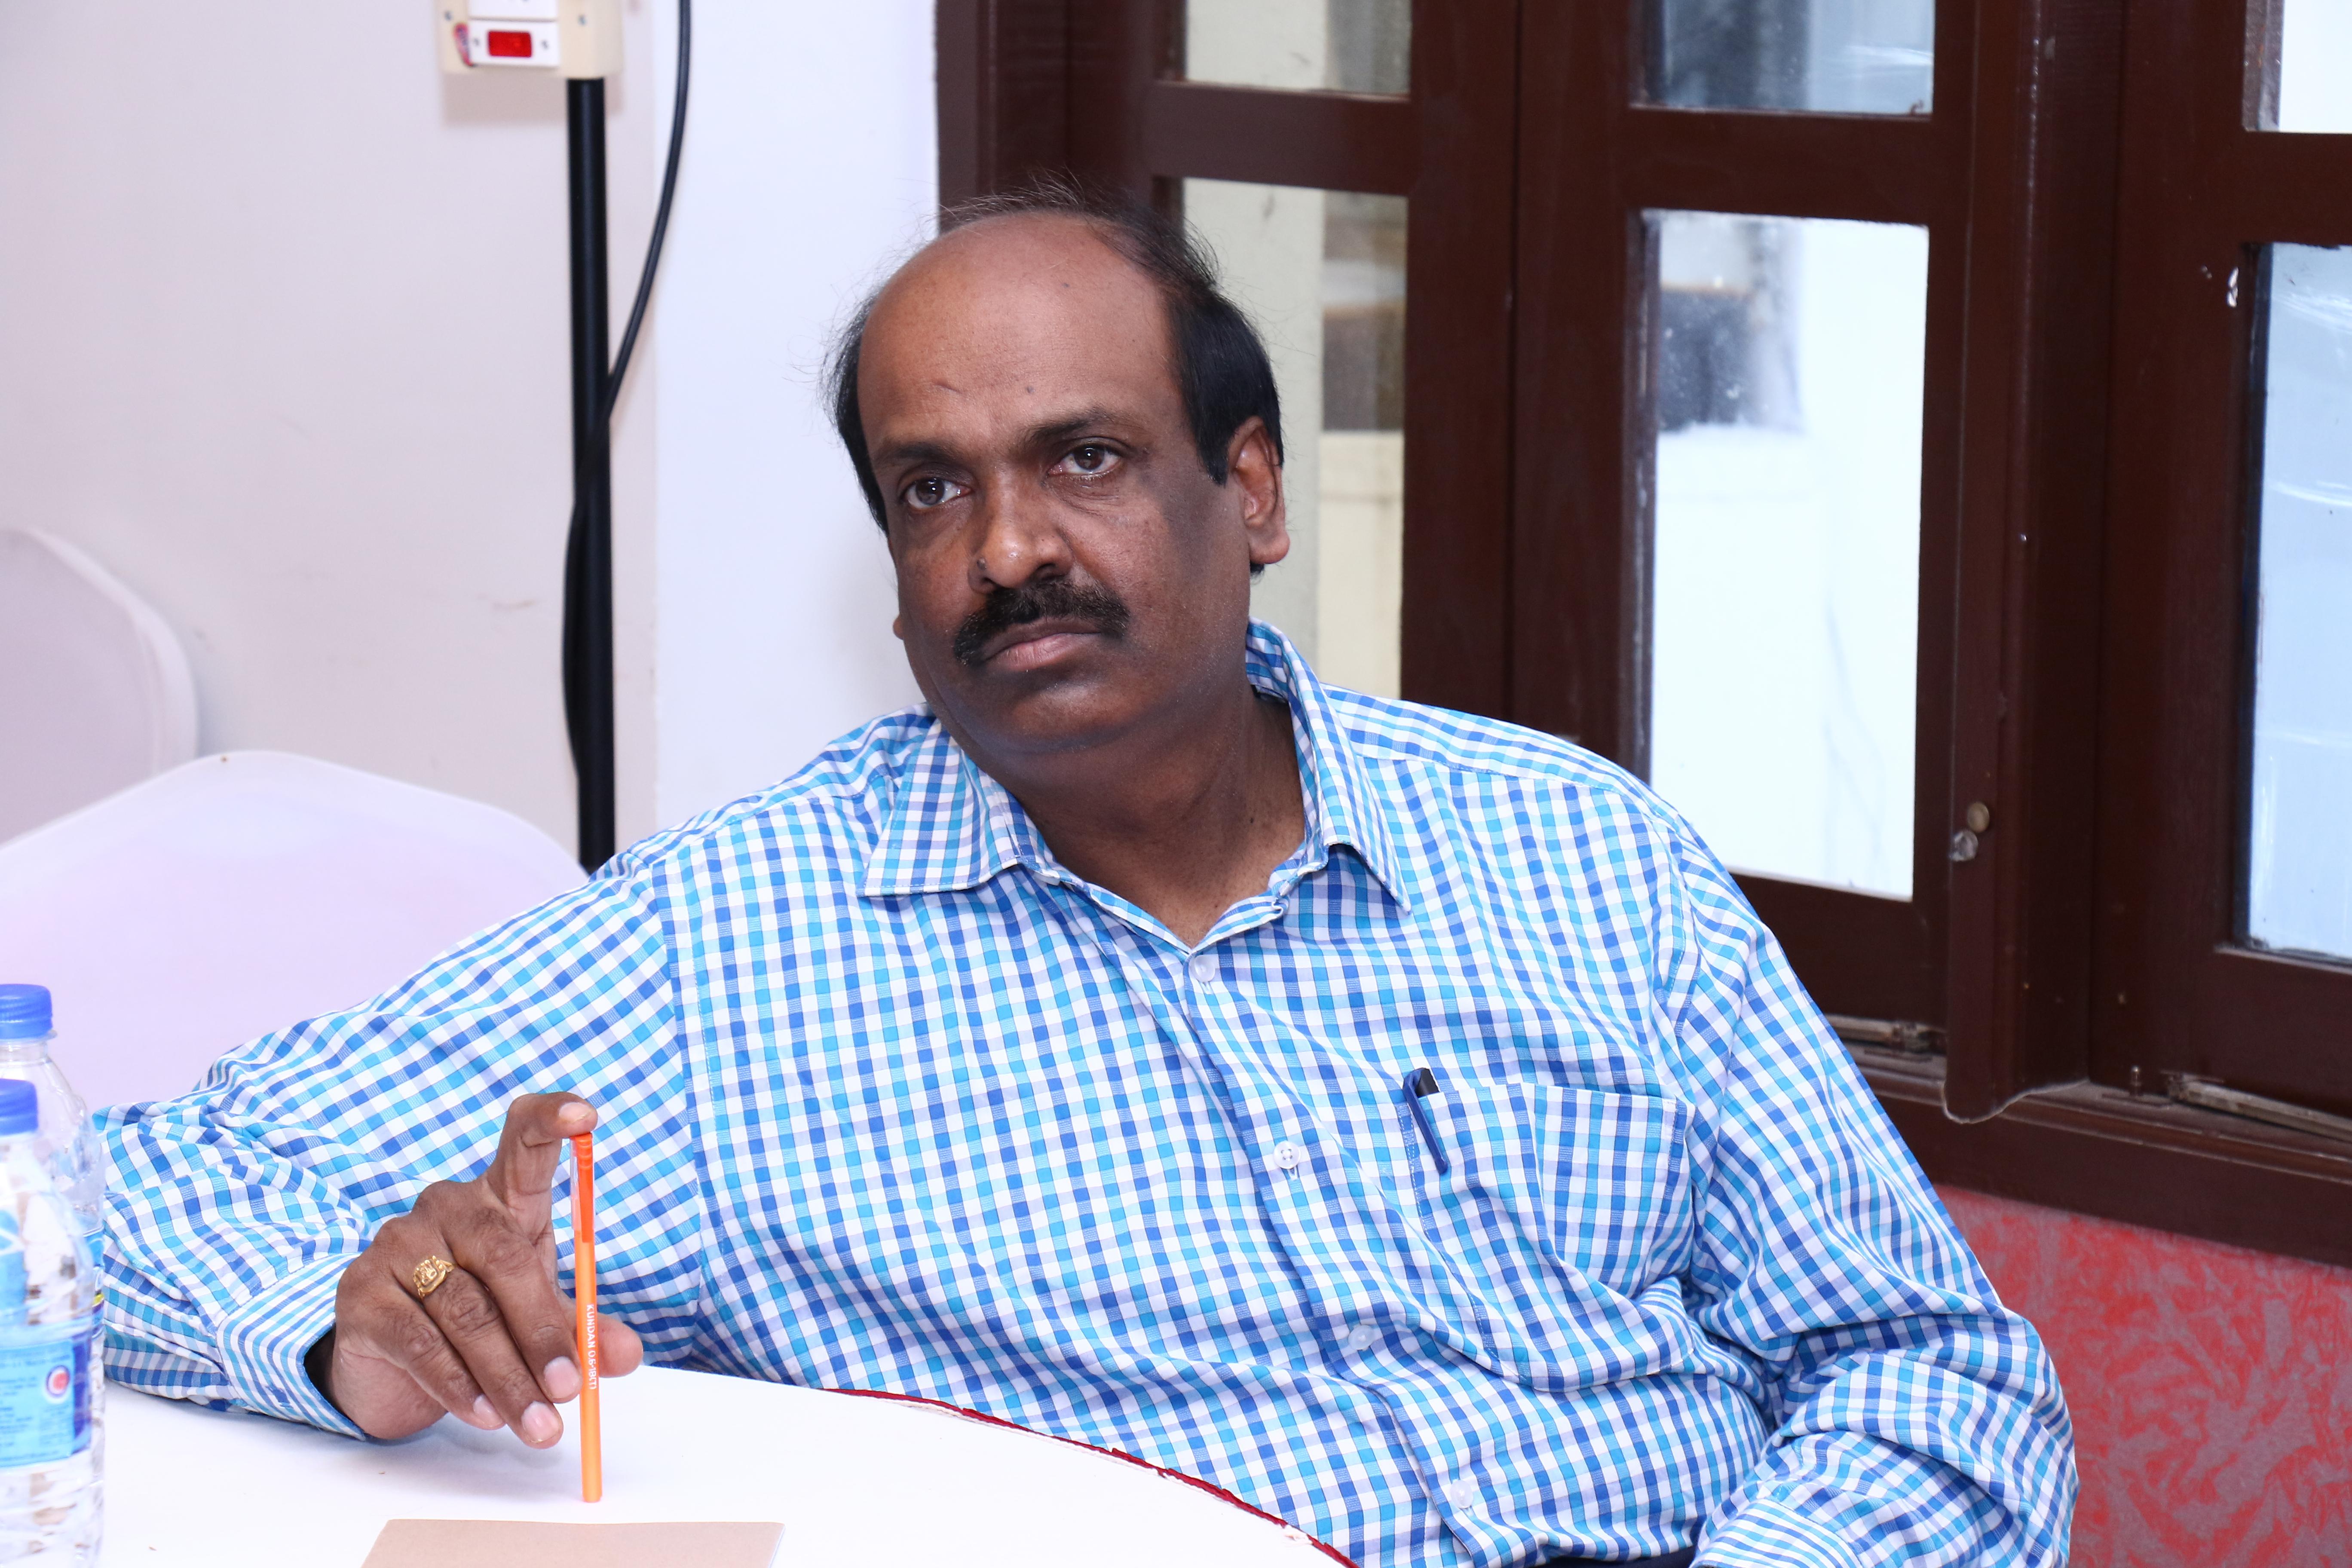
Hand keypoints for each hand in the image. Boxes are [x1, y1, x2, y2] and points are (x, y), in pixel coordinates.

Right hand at [320, 1093, 643, 1443]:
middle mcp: (445, 1207)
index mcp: (498, 1197)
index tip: (586, 1114)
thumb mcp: (539, 1318)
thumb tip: (625, 1355)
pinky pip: (419, 1341)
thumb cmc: (480, 1320)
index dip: (551, 1120)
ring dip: (507, 1376)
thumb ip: (582, 1330)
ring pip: (464, 1310)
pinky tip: (484, 1413)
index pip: (522, 1141)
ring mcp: (397, 1245)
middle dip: (541, 1330)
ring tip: (538, 1423)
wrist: (393, 1366)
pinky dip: (459, 1384)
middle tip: (571, 1387)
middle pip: (503, 1253)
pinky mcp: (360, 1293)